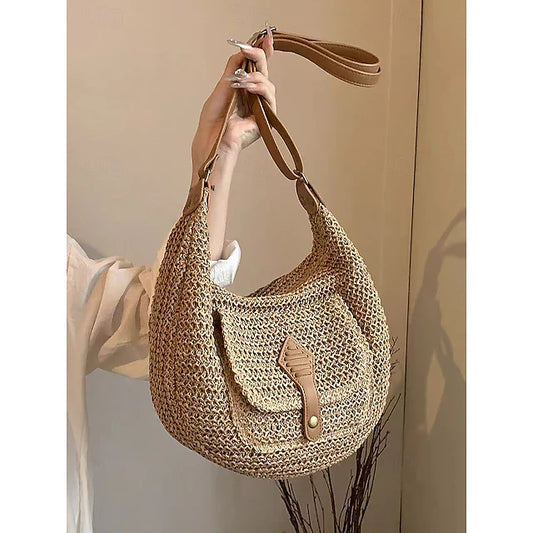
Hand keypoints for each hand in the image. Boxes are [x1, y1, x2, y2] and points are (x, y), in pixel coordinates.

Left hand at [191, 29, 275, 173]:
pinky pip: (269, 97)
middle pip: (263, 70)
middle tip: (249, 50)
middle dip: (259, 56)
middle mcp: (254, 95)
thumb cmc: (214, 117)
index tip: (265, 36)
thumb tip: (243, 49)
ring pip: (268, 83)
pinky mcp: (267, 117)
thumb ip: (233, 66)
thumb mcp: (223, 85)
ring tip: (242, 81)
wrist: (213, 136)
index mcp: (244, 87)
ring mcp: (261, 106)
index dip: (262, 51)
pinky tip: (249, 87)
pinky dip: (260, 88)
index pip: (256, 66)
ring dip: (256, 77)